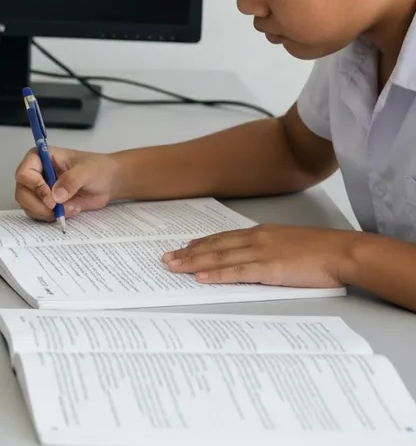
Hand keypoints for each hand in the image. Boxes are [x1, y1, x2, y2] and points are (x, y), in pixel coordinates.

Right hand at [14, 147, 121, 220]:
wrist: (108, 181)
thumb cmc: (97, 168)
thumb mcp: (87, 170)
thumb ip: (71, 180)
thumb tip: (55, 195)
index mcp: (41, 158)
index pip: (24, 173)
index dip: (35, 187)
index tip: (50, 197)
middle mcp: (36, 173)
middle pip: (22, 192)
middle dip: (38, 204)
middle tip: (56, 208)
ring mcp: (39, 190)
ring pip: (28, 206)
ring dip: (46, 212)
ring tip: (69, 207)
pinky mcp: (46, 203)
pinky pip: (38, 214)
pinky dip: (52, 217)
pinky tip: (70, 210)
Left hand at [162, 224, 358, 287]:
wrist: (343, 252)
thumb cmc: (322, 250)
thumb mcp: (289, 242)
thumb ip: (269, 247)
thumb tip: (255, 257)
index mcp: (261, 232)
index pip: (223, 238)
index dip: (201, 243)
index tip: (184, 247)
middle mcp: (256, 239)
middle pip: (215, 246)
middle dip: (188, 253)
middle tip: (166, 258)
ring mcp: (261, 253)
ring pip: (219, 258)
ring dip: (193, 263)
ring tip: (173, 267)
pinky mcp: (269, 269)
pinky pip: (237, 272)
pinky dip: (216, 275)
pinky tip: (201, 278)